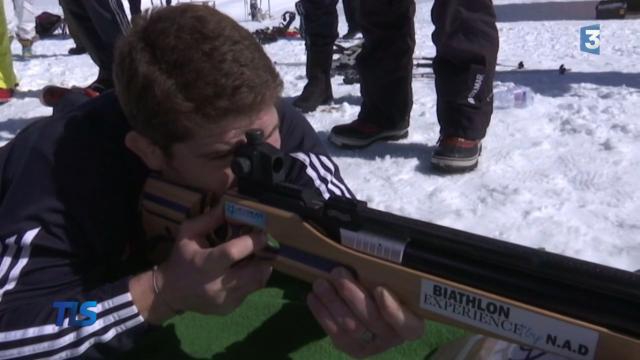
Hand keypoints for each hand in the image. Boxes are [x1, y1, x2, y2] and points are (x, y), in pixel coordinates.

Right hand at [155, 205, 272, 315]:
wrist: (169, 292)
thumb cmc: (181, 258)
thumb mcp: (188, 233)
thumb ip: (209, 219)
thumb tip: (230, 205)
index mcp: (204, 264)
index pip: (233, 253)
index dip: (252, 242)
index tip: (262, 232)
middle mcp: (216, 285)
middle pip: (253, 272)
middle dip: (264, 256)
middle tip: (265, 244)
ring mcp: (224, 300)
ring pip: (257, 283)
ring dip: (262, 267)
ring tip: (257, 256)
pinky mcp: (229, 308)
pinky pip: (250, 292)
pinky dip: (252, 279)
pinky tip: (244, 270)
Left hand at [307, 267, 423, 357]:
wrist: (368, 307)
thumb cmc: (387, 287)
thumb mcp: (391, 281)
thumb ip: (385, 276)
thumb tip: (368, 254)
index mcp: (412, 322)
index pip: (409, 326)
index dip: (394, 311)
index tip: (380, 290)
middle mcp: (393, 337)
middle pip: (373, 320)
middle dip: (353, 296)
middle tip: (338, 273)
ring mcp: (372, 345)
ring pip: (351, 327)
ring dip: (333, 303)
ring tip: (320, 283)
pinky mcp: (353, 349)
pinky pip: (336, 334)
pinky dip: (322, 314)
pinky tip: (313, 297)